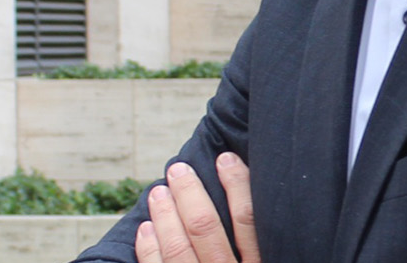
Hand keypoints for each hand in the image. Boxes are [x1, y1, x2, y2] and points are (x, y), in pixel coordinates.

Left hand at [135, 152, 259, 262]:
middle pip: (205, 228)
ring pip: (178, 248)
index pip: (247, 218)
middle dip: (189, 193)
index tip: (225, 159)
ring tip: (158, 192)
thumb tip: (261, 197)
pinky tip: (146, 229)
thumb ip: (258, 239)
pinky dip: (149, 247)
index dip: (237, 184)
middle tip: (179, 170)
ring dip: (165, 215)